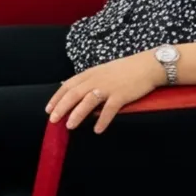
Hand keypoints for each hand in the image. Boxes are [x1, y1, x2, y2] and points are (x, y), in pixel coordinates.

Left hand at [46, 54, 163, 132]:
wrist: (147, 66)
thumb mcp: (101, 71)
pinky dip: (102, 120)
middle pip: (74, 94)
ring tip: (69, 126)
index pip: (68, 86)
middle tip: (53, 120)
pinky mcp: (121, 95)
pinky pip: (109, 110)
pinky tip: (97, 129)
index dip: (57, 98)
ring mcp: (108, 88)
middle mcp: (96, 80)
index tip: (48, 109)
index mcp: (89, 74)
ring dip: (77, 114)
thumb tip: (72, 87)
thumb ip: (88, 79)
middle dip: (61, 107)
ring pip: (88, 102)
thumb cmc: (124, 70)